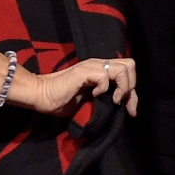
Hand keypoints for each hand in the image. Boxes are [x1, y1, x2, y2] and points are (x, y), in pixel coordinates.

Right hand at [10, 57, 138, 116]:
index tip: (131, 111)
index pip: (127, 72)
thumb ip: (105, 98)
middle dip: (131, 87)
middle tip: (121, 103)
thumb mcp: (90, 100)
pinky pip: (104, 76)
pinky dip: (104, 88)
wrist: (41, 96)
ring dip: (122, 88)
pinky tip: (95, 96)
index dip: (133, 93)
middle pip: (130, 65)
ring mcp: (91, 66)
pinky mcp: (83, 72)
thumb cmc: (62, 100)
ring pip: (122, 69)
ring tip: (113, 100)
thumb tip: (122, 106)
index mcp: (101, 69)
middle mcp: (98, 64)